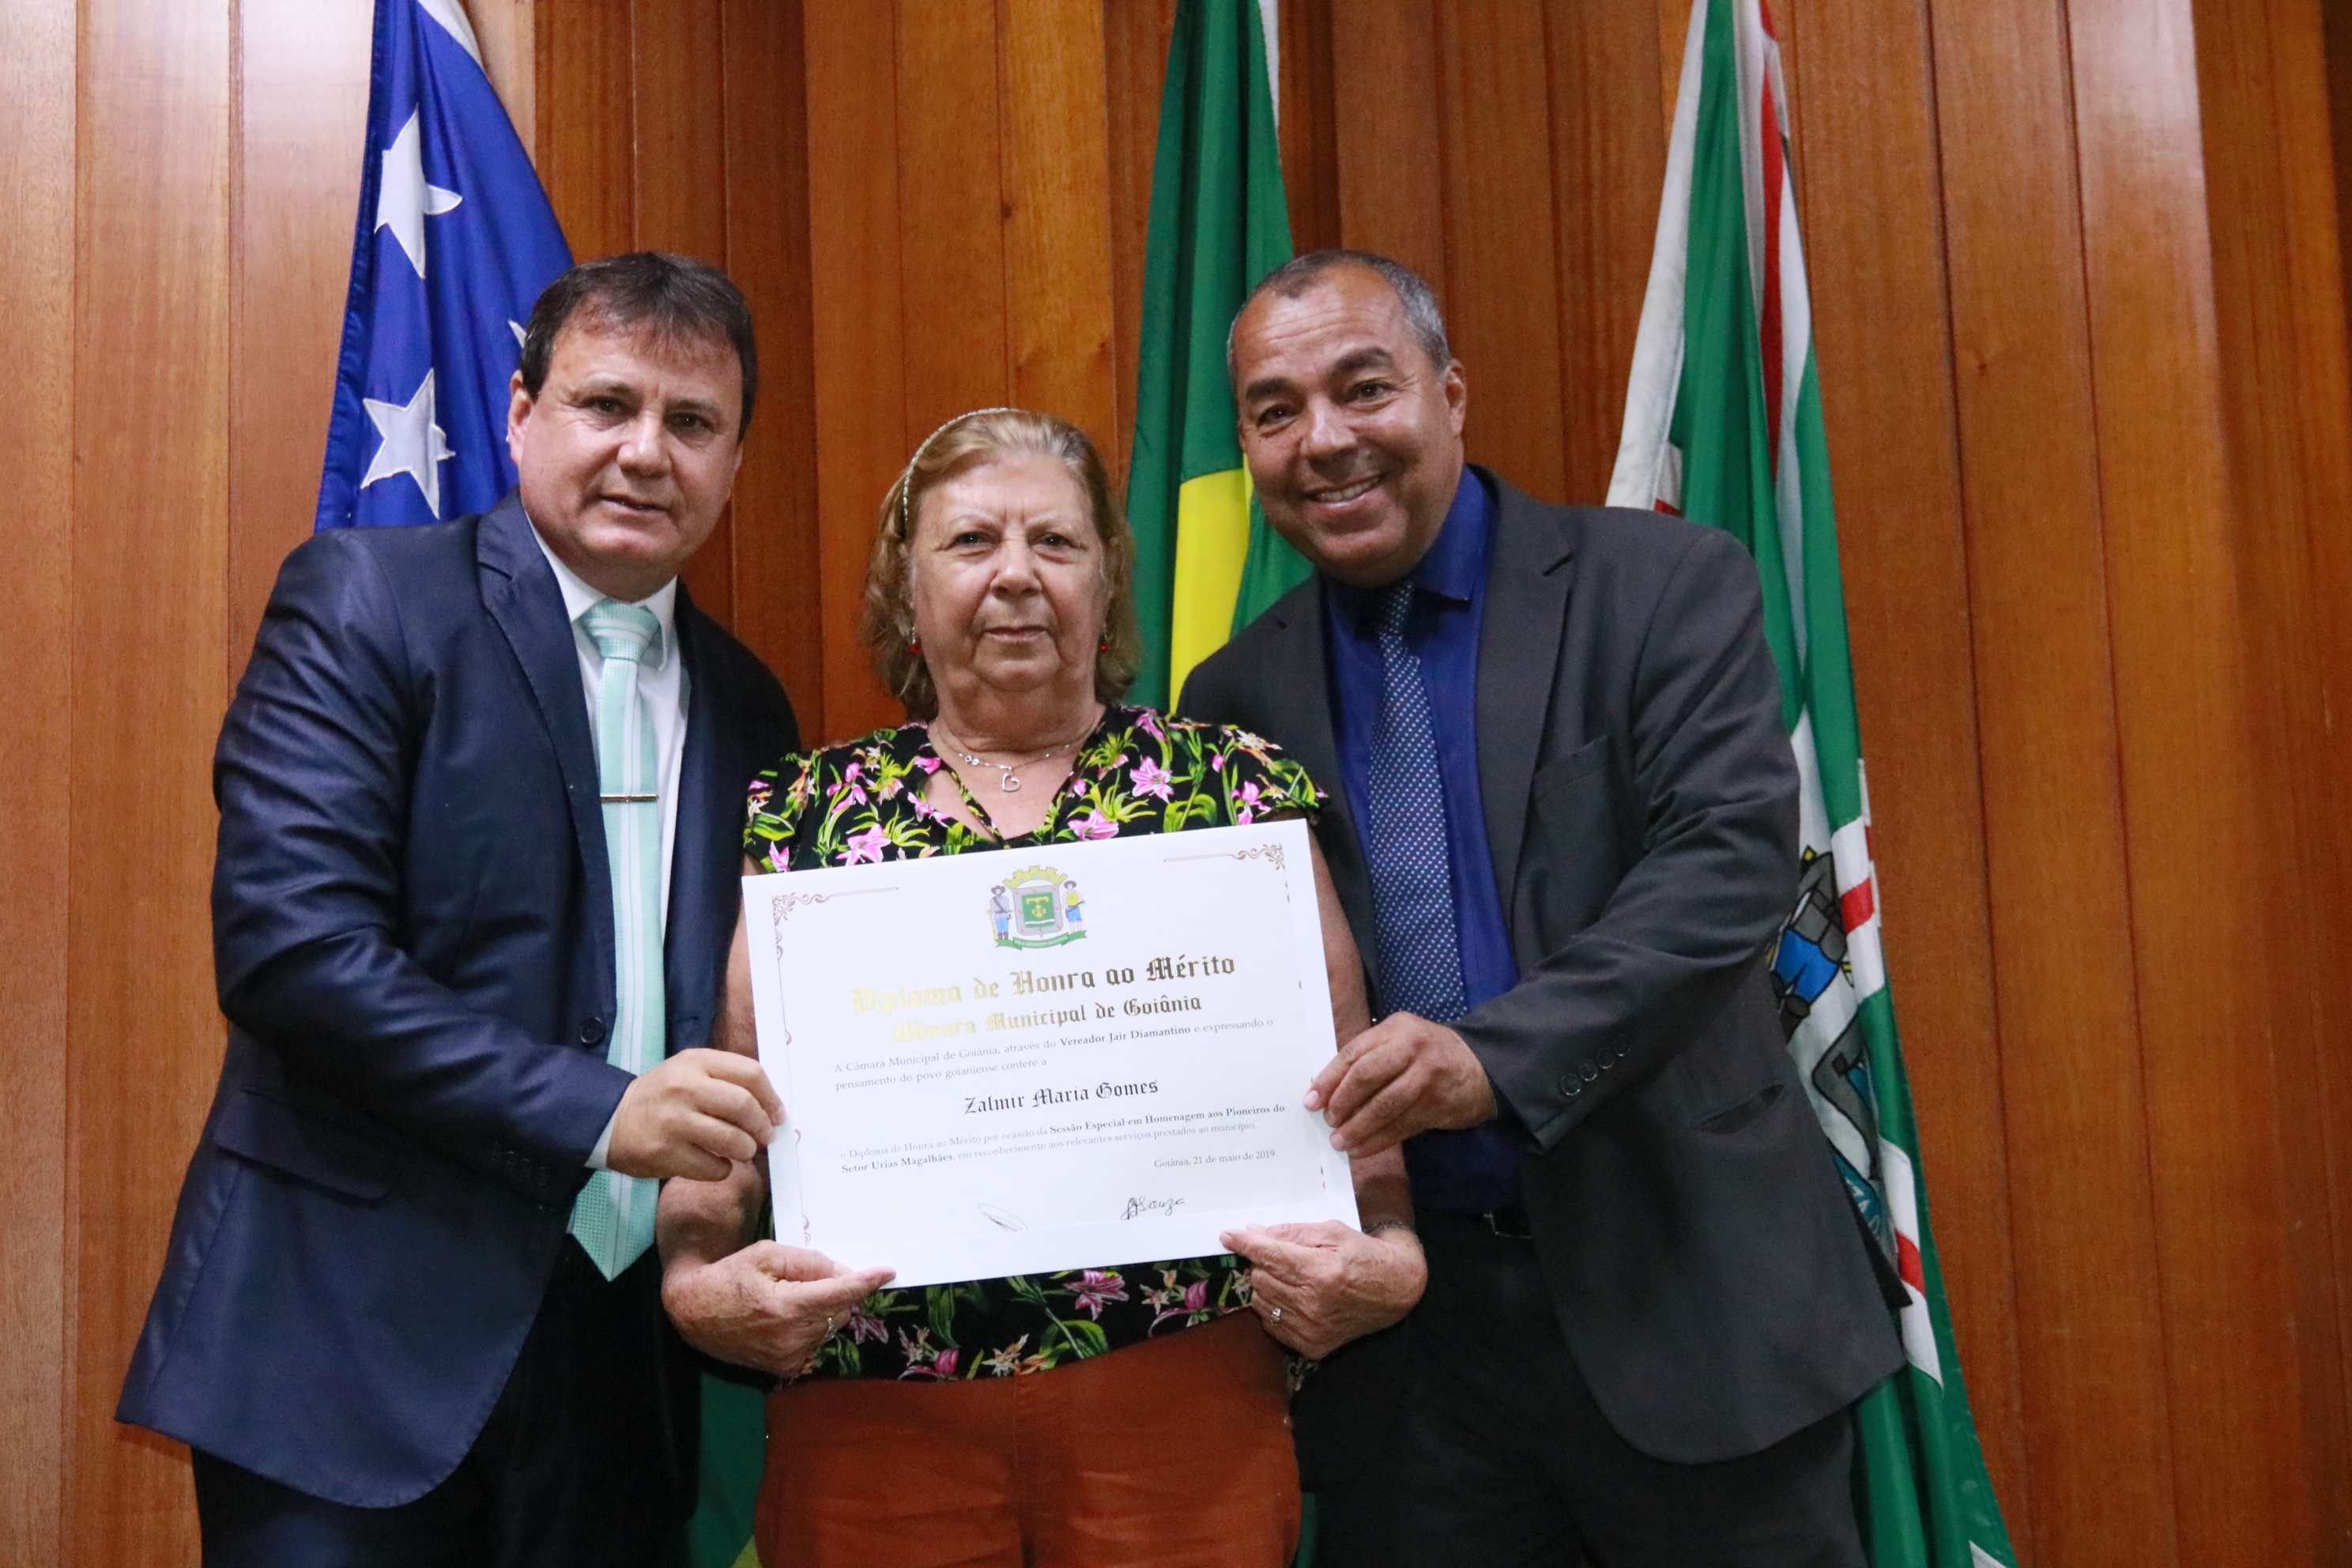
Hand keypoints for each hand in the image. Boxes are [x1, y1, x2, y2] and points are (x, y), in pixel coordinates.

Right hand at [607, 1048, 783, 1180]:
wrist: (610, 1119)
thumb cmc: (660, 1096)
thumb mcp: (689, 1070)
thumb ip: (726, 1080)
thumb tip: (770, 1107)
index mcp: (696, 1062)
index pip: (751, 1073)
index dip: (771, 1098)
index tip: (777, 1114)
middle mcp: (685, 1088)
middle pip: (744, 1106)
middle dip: (762, 1126)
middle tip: (764, 1136)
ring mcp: (675, 1122)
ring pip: (733, 1140)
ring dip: (746, 1150)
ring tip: (741, 1150)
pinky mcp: (666, 1153)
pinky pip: (714, 1167)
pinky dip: (722, 1169)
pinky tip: (714, 1162)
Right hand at [661, 1240, 895, 1376]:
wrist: (694, 1312)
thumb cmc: (730, 1276)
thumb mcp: (767, 1255)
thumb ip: (809, 1262)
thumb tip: (842, 1272)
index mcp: (786, 1305)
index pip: (839, 1293)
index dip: (865, 1281)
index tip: (888, 1272)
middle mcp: (790, 1336)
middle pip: (839, 1310)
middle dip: (835, 1292)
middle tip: (806, 1279)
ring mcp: (787, 1356)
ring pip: (828, 1326)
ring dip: (821, 1310)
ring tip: (787, 1298)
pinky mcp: (783, 1368)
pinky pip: (814, 1342)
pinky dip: (810, 1327)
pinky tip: (783, 1318)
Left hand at [1220, 1220, 1425, 1358]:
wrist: (1394, 1290)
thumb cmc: (1363, 1255)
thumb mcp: (1331, 1232)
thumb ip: (1291, 1233)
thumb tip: (1255, 1233)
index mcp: (1319, 1271)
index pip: (1268, 1255)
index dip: (1245, 1243)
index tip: (1229, 1235)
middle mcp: (1312, 1303)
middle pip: (1259, 1278)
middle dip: (1262, 1262)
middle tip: (1278, 1255)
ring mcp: (1310, 1329)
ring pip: (1261, 1301)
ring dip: (1267, 1285)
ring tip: (1291, 1276)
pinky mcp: (1310, 1346)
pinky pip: (1271, 1323)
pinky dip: (1275, 1307)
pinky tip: (1295, 1297)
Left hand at [1305, 1012, 1494, 1157]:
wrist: (1483, 1066)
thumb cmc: (1430, 1054)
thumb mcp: (1402, 1039)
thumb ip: (1372, 1056)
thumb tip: (1329, 1089)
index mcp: (1396, 1028)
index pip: (1354, 1053)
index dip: (1329, 1079)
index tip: (1311, 1100)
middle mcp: (1411, 1048)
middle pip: (1367, 1076)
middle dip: (1342, 1102)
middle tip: (1328, 1120)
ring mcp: (1427, 1076)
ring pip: (1384, 1105)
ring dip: (1358, 1127)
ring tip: (1340, 1141)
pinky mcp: (1437, 1104)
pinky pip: (1402, 1126)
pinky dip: (1378, 1140)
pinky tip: (1362, 1148)